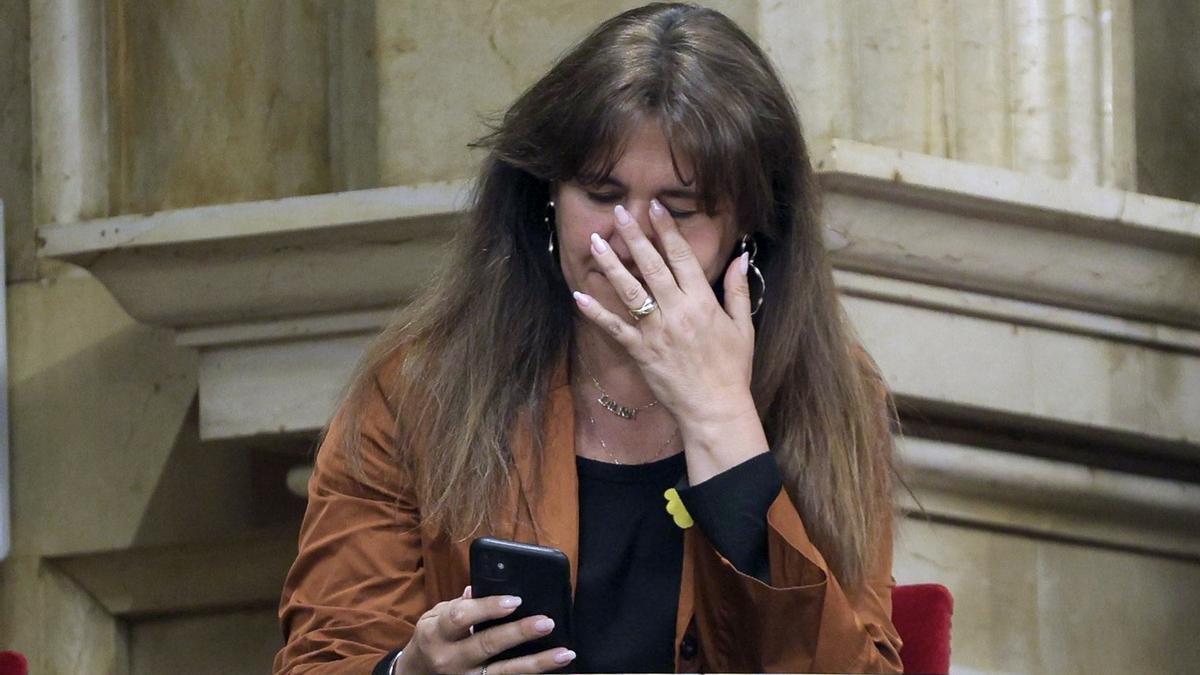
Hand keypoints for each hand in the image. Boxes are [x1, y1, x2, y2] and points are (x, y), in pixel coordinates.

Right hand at [396, 586, 575, 674]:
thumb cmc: (432, 639)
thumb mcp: (434, 617)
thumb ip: (458, 605)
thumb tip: (479, 588)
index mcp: (437, 633)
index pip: (461, 617)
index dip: (488, 608)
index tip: (515, 600)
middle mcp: (450, 659)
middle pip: (487, 645)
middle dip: (519, 633)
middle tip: (547, 622)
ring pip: (504, 673)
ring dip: (537, 663)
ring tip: (564, 653)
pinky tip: (553, 669)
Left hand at [572, 201, 768, 481]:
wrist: (715, 408)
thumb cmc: (732, 369)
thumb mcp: (743, 327)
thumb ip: (737, 290)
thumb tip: (741, 257)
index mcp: (702, 302)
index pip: (681, 257)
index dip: (666, 230)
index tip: (654, 207)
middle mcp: (677, 311)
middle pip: (651, 266)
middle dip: (634, 237)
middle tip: (618, 213)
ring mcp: (656, 331)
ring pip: (629, 291)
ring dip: (611, 264)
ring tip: (595, 242)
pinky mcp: (640, 351)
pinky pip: (614, 328)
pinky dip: (596, 312)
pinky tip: (579, 294)